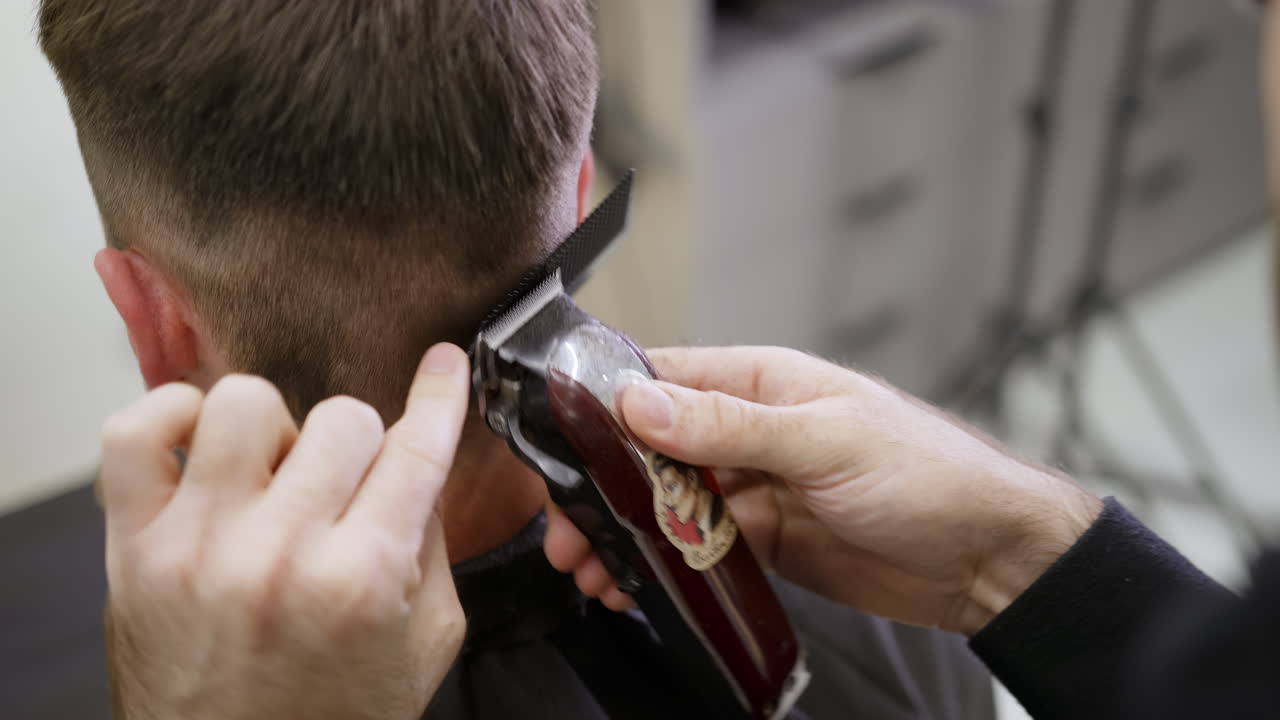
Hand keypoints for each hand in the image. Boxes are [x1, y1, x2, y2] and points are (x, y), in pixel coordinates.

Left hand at [99, 343, 470, 719]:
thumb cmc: (334, 717)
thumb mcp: (426, 644)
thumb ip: (431, 547)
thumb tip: (417, 463)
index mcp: (364, 579)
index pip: (417, 450)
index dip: (441, 398)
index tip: (444, 367)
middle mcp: (281, 554)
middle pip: (345, 420)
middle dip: (361, 449)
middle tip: (348, 490)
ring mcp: (199, 545)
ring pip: (246, 403)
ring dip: (277, 432)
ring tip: (276, 477)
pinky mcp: (135, 548)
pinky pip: (136, 433)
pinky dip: (172, 416)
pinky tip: (206, 448)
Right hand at [545, 346, 1100, 635]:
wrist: (991, 558)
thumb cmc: (931, 475)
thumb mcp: (826, 440)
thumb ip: (730, 424)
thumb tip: (639, 402)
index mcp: (762, 383)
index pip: (663, 380)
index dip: (603, 408)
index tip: (556, 445)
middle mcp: (750, 431)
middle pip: (652, 450)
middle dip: (602, 488)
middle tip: (566, 531)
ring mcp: (756, 489)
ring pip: (667, 506)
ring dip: (624, 534)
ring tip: (588, 569)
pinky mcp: (765, 543)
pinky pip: (698, 551)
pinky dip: (661, 568)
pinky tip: (633, 587)